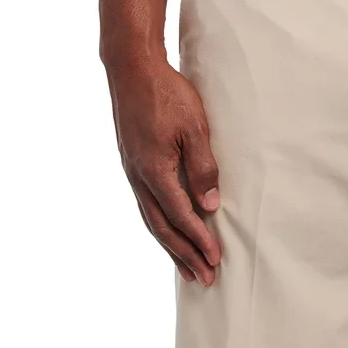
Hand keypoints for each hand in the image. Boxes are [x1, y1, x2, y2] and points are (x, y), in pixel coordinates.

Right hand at [105, 57, 221, 284]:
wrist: (132, 70)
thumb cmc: (167, 94)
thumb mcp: (194, 127)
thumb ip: (202, 167)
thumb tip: (209, 206)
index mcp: (155, 172)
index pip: (182, 217)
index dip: (199, 241)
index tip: (215, 260)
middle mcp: (139, 178)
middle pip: (163, 228)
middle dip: (184, 254)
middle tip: (203, 278)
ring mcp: (132, 172)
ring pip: (151, 219)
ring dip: (170, 245)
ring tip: (184, 265)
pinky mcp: (132, 163)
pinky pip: (145, 204)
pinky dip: (158, 224)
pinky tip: (166, 228)